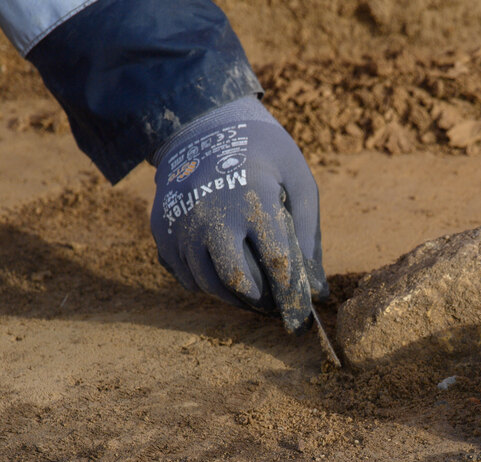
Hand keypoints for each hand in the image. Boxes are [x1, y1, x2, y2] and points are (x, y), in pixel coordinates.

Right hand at [150, 96, 327, 332]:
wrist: (204, 127)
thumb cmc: (264, 156)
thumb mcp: (298, 179)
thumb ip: (309, 233)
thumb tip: (317, 290)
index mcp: (254, 200)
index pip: (277, 262)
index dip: (292, 295)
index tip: (301, 315)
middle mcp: (214, 215)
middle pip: (236, 280)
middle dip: (259, 302)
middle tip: (274, 305)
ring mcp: (183, 224)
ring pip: (208, 284)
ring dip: (234, 298)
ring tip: (253, 295)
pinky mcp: (162, 231)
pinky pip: (186, 277)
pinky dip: (207, 285)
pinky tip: (224, 276)